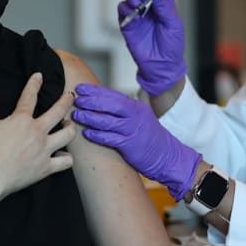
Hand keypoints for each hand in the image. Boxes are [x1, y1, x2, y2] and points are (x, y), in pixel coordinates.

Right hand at [0, 73, 76, 198]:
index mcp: (22, 120)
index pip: (30, 97)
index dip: (34, 84)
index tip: (39, 76)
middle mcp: (38, 132)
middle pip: (58, 112)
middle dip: (66, 101)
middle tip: (70, 96)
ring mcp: (45, 150)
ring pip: (68, 134)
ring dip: (70, 127)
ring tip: (69, 124)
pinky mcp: (47, 167)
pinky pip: (65, 162)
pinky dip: (66, 158)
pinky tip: (64, 156)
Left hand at [72, 83, 200, 199]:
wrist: (168, 157)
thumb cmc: (155, 138)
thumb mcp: (149, 115)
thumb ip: (142, 101)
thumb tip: (141, 89)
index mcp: (136, 107)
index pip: (113, 94)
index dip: (96, 91)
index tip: (81, 88)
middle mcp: (135, 116)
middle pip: (109, 104)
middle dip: (91, 101)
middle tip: (76, 100)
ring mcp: (132, 130)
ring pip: (107, 121)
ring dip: (90, 117)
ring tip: (76, 116)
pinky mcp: (130, 146)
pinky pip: (110, 139)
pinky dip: (97, 136)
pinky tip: (86, 134)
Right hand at [119, 0, 186, 95]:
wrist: (161, 67)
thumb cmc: (172, 46)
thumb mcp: (173, 25)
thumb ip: (165, 8)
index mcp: (164, 4)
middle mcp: (150, 7)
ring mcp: (138, 15)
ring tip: (138, 3)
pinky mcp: (127, 24)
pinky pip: (122, 10)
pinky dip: (125, 8)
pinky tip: (133, 14)